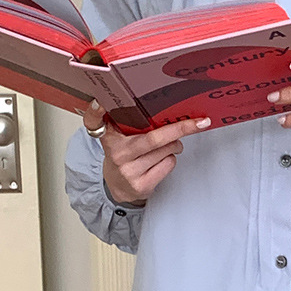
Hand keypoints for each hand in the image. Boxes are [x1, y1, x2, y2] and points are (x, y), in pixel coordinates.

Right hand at [82, 102, 210, 205]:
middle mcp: (116, 153)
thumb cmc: (124, 155)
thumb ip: (128, 122)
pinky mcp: (141, 185)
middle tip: (197, 123)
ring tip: (169, 146)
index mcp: (108, 137)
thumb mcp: (119, 137)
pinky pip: (168, 164)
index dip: (94, 112)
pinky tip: (162, 160)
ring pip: (166, 151)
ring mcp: (128, 171)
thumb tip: (162, 109)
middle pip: (153, 138)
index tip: (98, 103)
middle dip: (180, 129)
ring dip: (175, 146)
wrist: (118, 187)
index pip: (93, 123)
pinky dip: (171, 159)